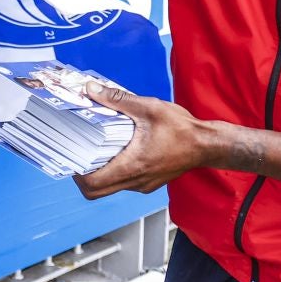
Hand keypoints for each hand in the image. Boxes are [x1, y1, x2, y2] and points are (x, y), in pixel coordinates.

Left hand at [72, 83, 213, 198]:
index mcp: (132, 166)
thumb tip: (91, 90)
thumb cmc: (182, 128)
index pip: (92, 185)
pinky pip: (123, 182)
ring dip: (98, 171)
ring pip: (109, 187)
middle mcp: (135, 181)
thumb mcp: (148, 107)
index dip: (76, 173)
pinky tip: (116, 149)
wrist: (208, 145)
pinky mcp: (148, 182)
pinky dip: (113, 170)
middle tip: (79, 152)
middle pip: (96, 192)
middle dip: (82, 175)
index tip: (72, 155)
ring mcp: (142, 184)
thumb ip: (117, 99)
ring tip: (95, 147)